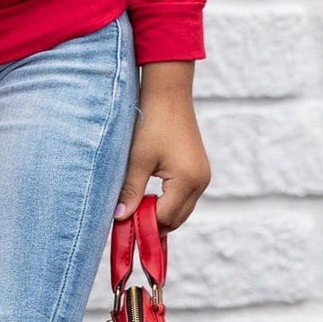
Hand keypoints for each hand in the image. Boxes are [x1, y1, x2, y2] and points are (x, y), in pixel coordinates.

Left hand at [115, 61, 210, 233]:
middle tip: (126, 220)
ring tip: (134, 208)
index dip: (143, 225)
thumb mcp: (137, 160)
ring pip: (180, 210)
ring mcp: (202, 177)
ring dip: (159, 213)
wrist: (169, 95)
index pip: (165, 218)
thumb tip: (119, 218)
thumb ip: (130, 191)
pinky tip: (147, 197)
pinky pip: (183, 198)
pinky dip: (167, 202)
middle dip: (152, 224)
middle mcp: (201, 182)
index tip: (121, 226)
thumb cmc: (151, 124)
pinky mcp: (199, 171)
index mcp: (188, 181)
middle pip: (175, 219)